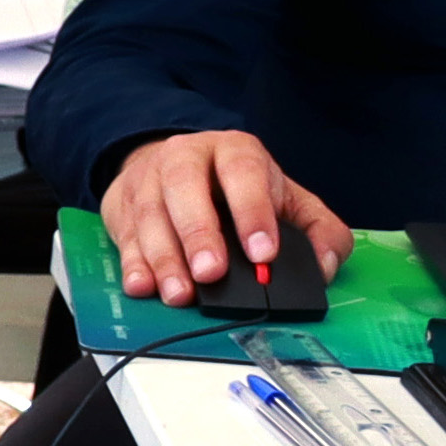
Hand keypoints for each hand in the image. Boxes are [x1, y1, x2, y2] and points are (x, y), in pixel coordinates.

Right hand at [97, 128, 348, 306]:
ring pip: (149, 214)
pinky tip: (143, 285)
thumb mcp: (285, 198)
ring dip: (164, 258)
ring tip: (180, 294)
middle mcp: (185, 157)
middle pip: (184, 186)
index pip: (243, 172)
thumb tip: (324, 266)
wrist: (174, 166)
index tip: (263, 253)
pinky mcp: (122, 205)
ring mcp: (148, 180)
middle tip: (211, 273)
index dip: (252, 211)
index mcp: (233, 151)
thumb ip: (317, 229)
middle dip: (198, 233)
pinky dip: (132, 263)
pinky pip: (123, 234)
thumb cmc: (235, 190)